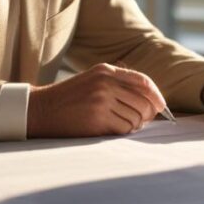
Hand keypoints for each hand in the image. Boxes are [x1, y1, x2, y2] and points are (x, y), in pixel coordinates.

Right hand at [26, 63, 167, 137]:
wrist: (41, 109)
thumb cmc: (69, 97)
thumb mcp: (92, 79)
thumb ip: (118, 83)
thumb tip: (151, 100)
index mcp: (106, 71)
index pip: (143, 81)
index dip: (156, 96)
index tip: (161, 107)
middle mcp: (105, 83)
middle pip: (143, 102)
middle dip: (146, 115)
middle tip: (139, 121)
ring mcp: (101, 101)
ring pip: (136, 117)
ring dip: (133, 125)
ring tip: (121, 124)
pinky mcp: (97, 119)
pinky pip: (124, 129)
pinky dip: (124, 132)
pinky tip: (114, 130)